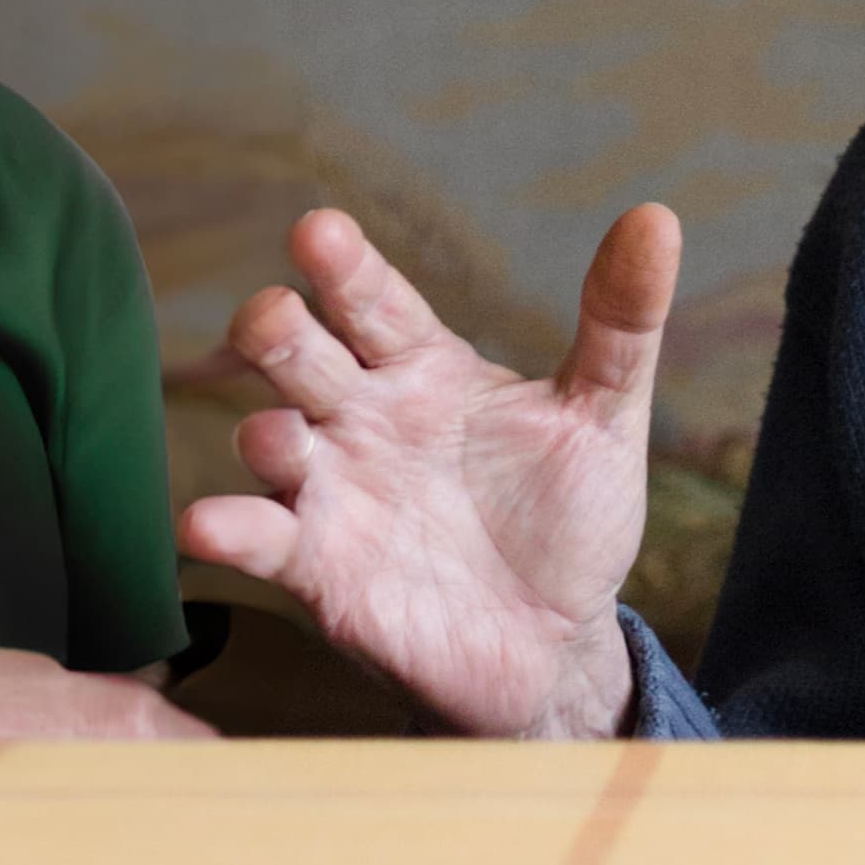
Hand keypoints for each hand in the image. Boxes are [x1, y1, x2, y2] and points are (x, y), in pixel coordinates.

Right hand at [180, 203, 676, 738]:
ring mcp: (335, 491)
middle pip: (302, 355)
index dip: (344, 267)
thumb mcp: (602, 416)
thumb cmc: (568, 520)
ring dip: (266, 433)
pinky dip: (228, 530)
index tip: (317, 232)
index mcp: (424, 367)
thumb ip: (620, 321)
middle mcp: (363, 417)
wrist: (557, 646)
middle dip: (276, 331)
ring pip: (273, 440)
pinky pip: (262, 540)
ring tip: (284, 438)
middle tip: (273, 316)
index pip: (373, 300)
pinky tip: (207, 527)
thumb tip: (656, 219)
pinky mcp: (320, 569)